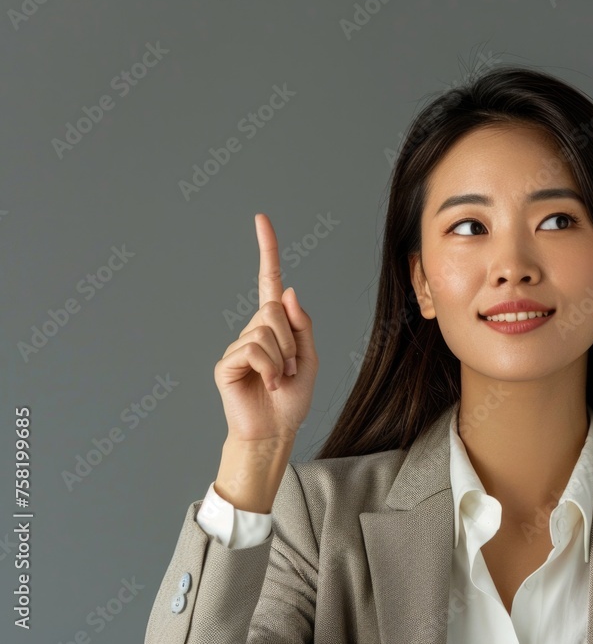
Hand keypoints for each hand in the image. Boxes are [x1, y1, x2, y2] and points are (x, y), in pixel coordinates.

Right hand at [213, 213, 319, 444]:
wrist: (276, 431)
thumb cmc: (293, 398)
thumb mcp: (309, 357)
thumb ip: (302, 323)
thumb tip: (289, 290)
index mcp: (275, 325)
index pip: (269, 281)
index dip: (267, 250)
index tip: (261, 218)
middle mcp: (253, 329)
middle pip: (273, 309)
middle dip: (291, 340)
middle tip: (291, 368)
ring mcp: (238, 345)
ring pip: (266, 330)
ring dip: (282, 358)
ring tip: (279, 379)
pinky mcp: (226, 363)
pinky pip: (254, 350)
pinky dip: (269, 368)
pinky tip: (267, 384)